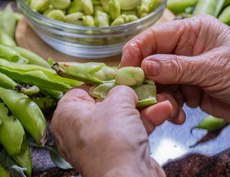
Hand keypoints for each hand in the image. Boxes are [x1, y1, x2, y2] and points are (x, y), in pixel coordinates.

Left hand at [51, 85, 168, 176]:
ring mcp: (97, 144)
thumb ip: (122, 89)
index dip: (103, 80)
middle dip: (129, 95)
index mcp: (67, 115)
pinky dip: (145, 122)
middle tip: (141, 85)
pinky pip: (129, 132)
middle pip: (105, 103)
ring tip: (157, 96)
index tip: (120, 74)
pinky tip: (162, 110)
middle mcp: (78, 131)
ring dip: (142, 107)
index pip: (83, 89)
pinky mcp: (116, 154)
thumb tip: (126, 88)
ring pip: (121, 118)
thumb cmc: (112, 141)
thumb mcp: (118, 102)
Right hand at [121, 14, 229, 127]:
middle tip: (148, 98)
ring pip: (158, 82)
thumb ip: (177, 67)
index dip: (136, 52)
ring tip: (173, 110)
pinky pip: (169, 96)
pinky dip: (170, 107)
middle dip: (149, 81)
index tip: (125, 72)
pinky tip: (180, 115)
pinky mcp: (188, 88)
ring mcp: (185, 69)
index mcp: (190, 30)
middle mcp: (184, 48)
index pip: (153, 37)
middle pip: (151, 61)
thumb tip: (144, 66)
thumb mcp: (212, 67)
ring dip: (161, 98)